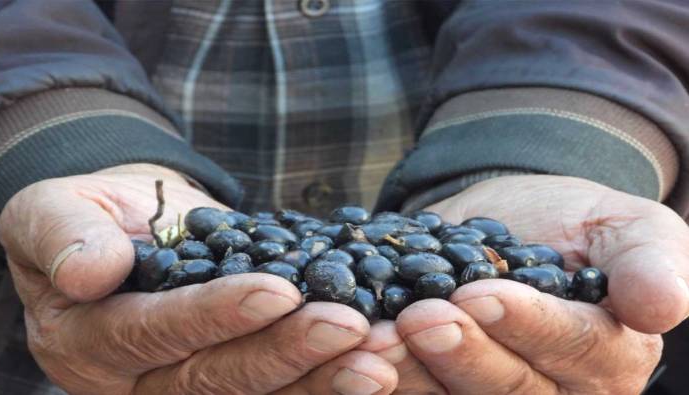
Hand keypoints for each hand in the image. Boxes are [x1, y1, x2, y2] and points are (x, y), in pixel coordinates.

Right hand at [0, 164, 396, 394]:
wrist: (132, 224)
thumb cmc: (92, 215)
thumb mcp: (54, 210)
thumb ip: (63, 236)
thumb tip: (88, 273)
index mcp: (91, 342)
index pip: (156, 334)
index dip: (216, 315)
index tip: (277, 291)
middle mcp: (140, 380)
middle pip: (218, 376)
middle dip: (288, 353)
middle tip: (352, 328)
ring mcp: (189, 382)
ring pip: (258, 391)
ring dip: (322, 375)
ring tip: (381, 355)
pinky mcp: (233, 370)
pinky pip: (281, 383)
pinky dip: (328, 373)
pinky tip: (379, 358)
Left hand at [360, 175, 687, 393]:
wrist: (508, 221)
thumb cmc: (576, 223)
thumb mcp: (627, 225)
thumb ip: (651, 261)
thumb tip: (664, 307)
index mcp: (606, 357)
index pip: (573, 350)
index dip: (527, 326)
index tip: (479, 295)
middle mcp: (552, 390)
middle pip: (508, 388)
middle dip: (460, 354)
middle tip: (417, 319)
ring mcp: (489, 389)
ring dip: (409, 373)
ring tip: (372, 340)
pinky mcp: (440, 382)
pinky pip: (415, 390)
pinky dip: (379, 379)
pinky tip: (352, 356)